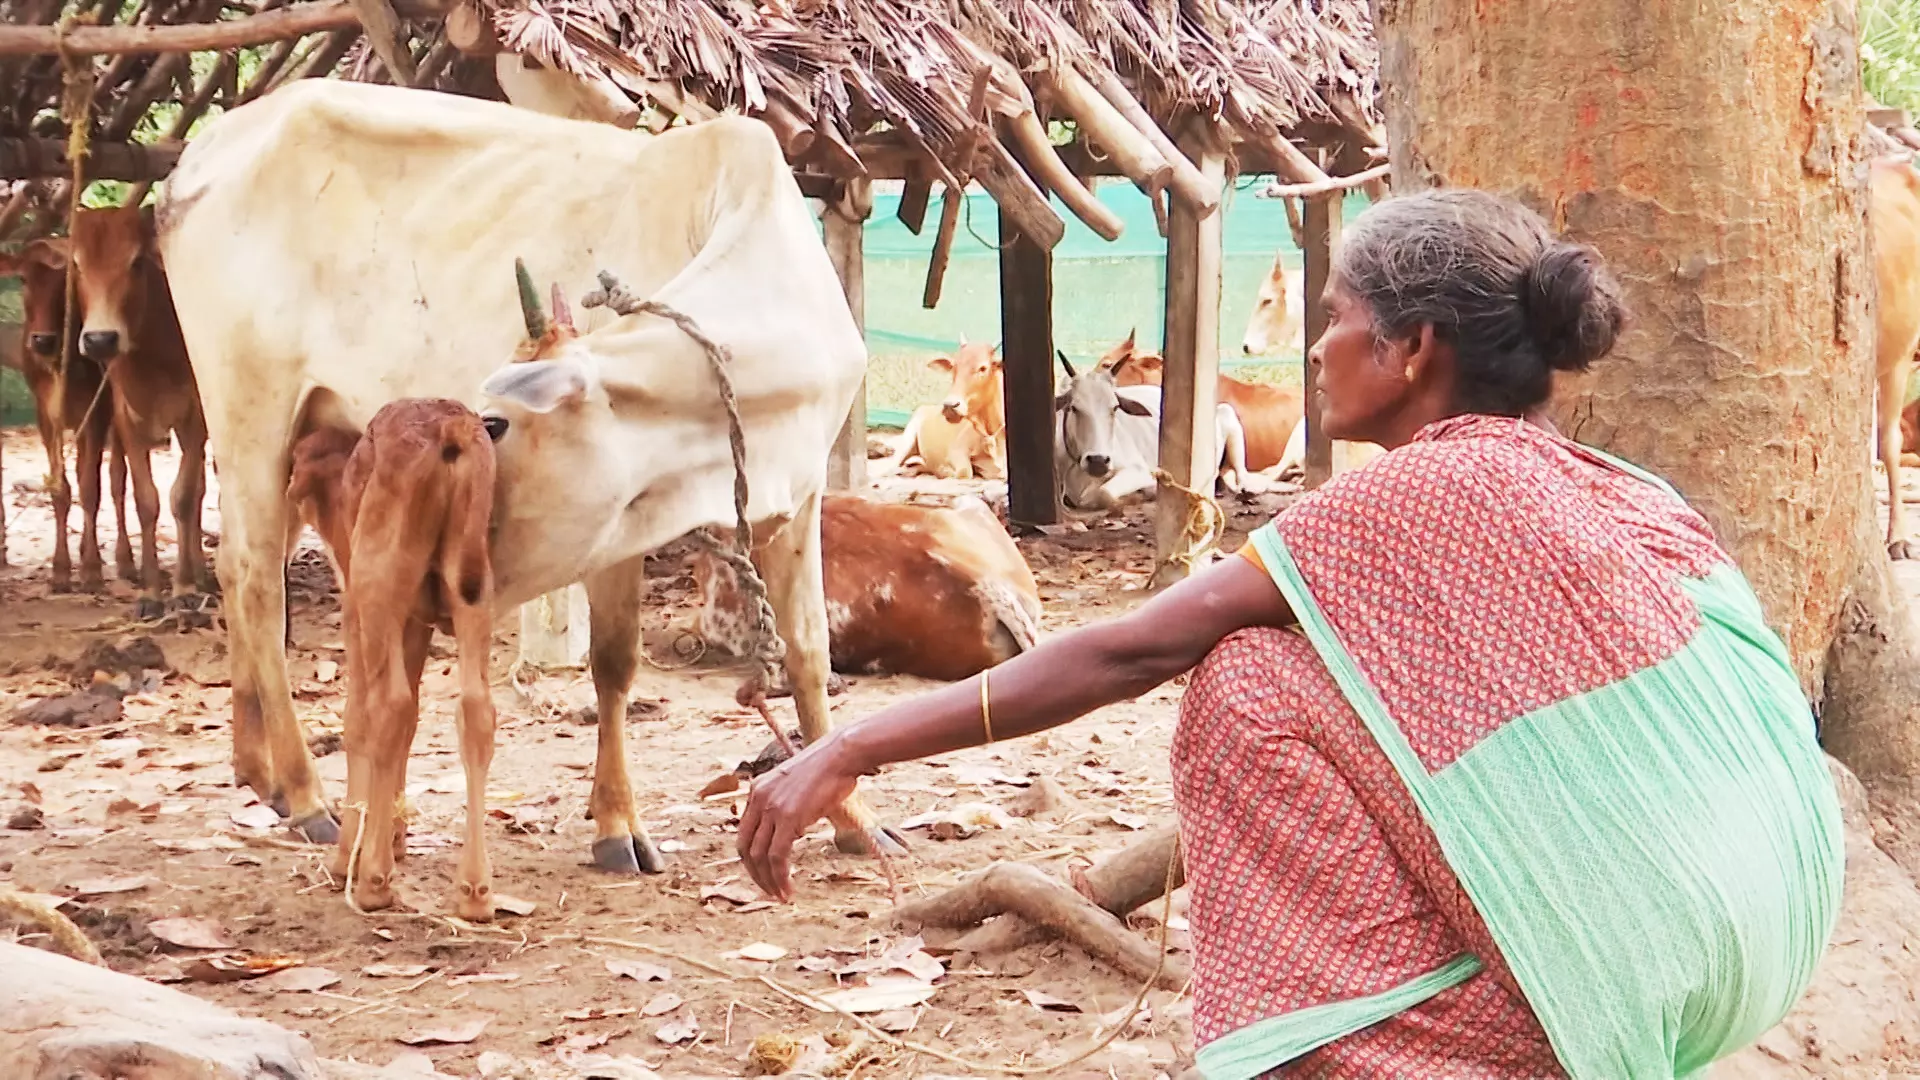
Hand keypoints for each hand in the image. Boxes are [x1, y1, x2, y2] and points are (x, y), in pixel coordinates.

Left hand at [737, 734, 862, 901]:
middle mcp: (758, 798)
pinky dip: (780, 877)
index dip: (751, 858)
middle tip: (769, 890)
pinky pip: (776, 856)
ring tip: (780, 895)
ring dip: (768, 881)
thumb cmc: (829, 769)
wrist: (841, 754)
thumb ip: (788, 805)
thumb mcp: (797, 786)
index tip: (764, 873)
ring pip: (759, 856)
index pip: (745, 832)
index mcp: (757, 790)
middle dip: (755, 874)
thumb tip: (794, 828)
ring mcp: (771, 808)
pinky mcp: (787, 817)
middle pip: (745, 847)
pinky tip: (788, 889)